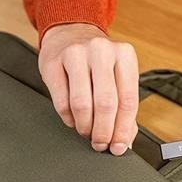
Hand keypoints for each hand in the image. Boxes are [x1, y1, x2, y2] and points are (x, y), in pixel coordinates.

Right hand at [38, 23, 139, 155]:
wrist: (70, 34)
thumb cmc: (97, 62)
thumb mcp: (117, 77)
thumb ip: (124, 110)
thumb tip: (123, 142)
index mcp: (125, 55)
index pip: (128, 100)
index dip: (122, 129)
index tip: (117, 146)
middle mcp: (102, 51)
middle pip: (106, 103)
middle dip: (103, 132)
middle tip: (100, 143)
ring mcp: (76, 54)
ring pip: (82, 104)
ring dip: (84, 126)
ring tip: (86, 131)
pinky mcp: (53, 63)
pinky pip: (61, 101)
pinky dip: (68, 118)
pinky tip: (73, 120)